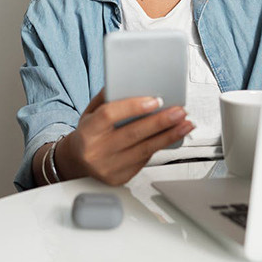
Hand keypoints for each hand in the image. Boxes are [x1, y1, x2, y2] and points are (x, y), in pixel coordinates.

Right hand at [56, 89, 194, 185]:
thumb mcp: (90, 113)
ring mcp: (108, 167)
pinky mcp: (120, 178)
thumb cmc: (88, 133)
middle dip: (160, 122)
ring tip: (184, 124)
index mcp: (87, 131)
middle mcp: (96, 151)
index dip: (133, 107)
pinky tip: (172, 137)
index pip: (109, 115)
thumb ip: (107, 98)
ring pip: (144, 150)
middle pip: (133, 134)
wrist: (77, 161)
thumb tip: (130, 84)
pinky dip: (160, 147)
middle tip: (179, 111)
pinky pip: (144, 160)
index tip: (155, 100)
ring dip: (168, 136)